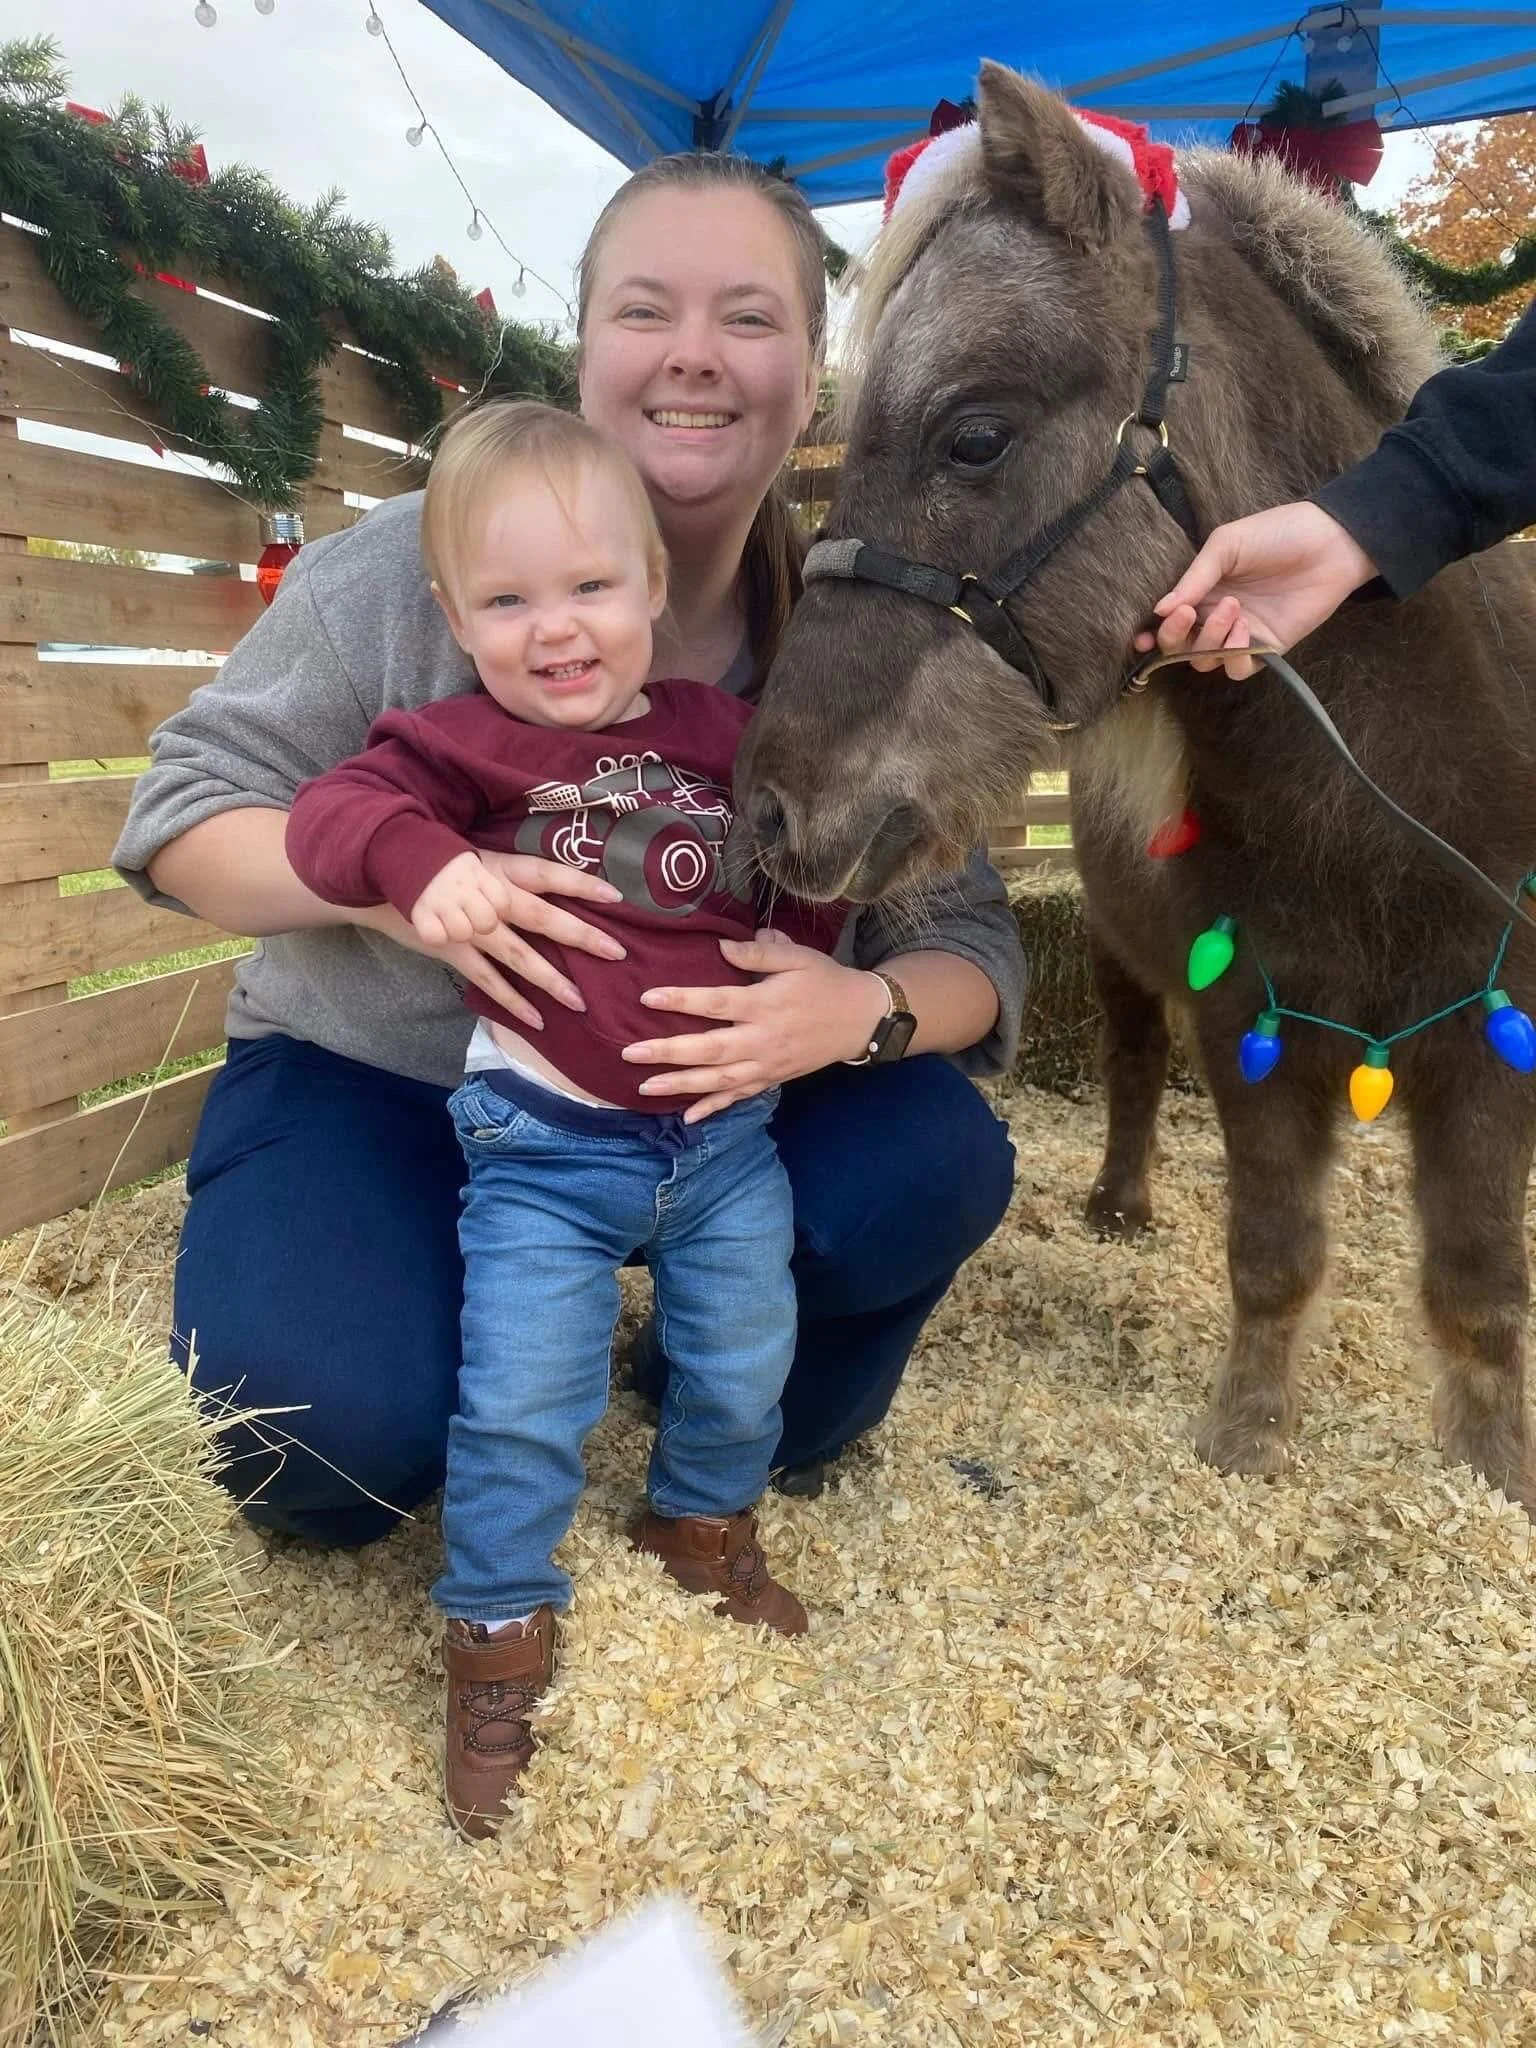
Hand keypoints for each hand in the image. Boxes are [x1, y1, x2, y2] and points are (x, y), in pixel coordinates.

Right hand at [359, 851, 626, 1031]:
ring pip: (518, 957)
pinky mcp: (453, 950)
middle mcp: (488, 897)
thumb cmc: (436, 862)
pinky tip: (537, 1020)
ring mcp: (470, 928)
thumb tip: (548, 888)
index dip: (581, 884)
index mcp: (498, 869)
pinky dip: (512, 1002)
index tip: (615, 896)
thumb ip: (508, 875)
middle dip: (580, 936)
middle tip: (615, 951)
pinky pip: (488, 981)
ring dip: (550, 980)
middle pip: (541, 917)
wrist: (384, 870)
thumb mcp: (476, 858)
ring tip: (579, 1002)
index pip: (548, 874)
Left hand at [623, 930, 889, 1122]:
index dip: (681, 1000)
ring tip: (645, 1087)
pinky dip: (714, 1108)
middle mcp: (762, 1039)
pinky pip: (739, 1097)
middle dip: (668, 1053)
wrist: (862, 1018)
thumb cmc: (826, 981)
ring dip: (681, 1085)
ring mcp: (767, 1065)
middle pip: (708, 1050)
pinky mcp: (773, 1079)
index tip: (648, 997)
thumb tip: (722, 947)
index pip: (715, 1004)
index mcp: (765, 1004)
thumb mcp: (798, 957)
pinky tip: (687, 1117)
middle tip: (630, 1054)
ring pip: (718, 1080)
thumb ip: (760, 952)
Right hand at [1133, 500, 1379, 678]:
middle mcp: (1215, 617)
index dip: (1150, 635)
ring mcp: (1241, 634)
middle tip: (1187, 614)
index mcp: (1202, 591)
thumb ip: (1194, 578)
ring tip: (1232, 609)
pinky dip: (1233, 656)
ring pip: (1205, 660)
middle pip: (1179, 648)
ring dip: (1209, 640)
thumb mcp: (1227, 544)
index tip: (1141, 638)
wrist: (1330, 541)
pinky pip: (1238, 669)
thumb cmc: (1277, 533)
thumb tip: (1157, 611)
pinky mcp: (1268, 648)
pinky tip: (1245, 629)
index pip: (1167, 622)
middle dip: (1174, 637)